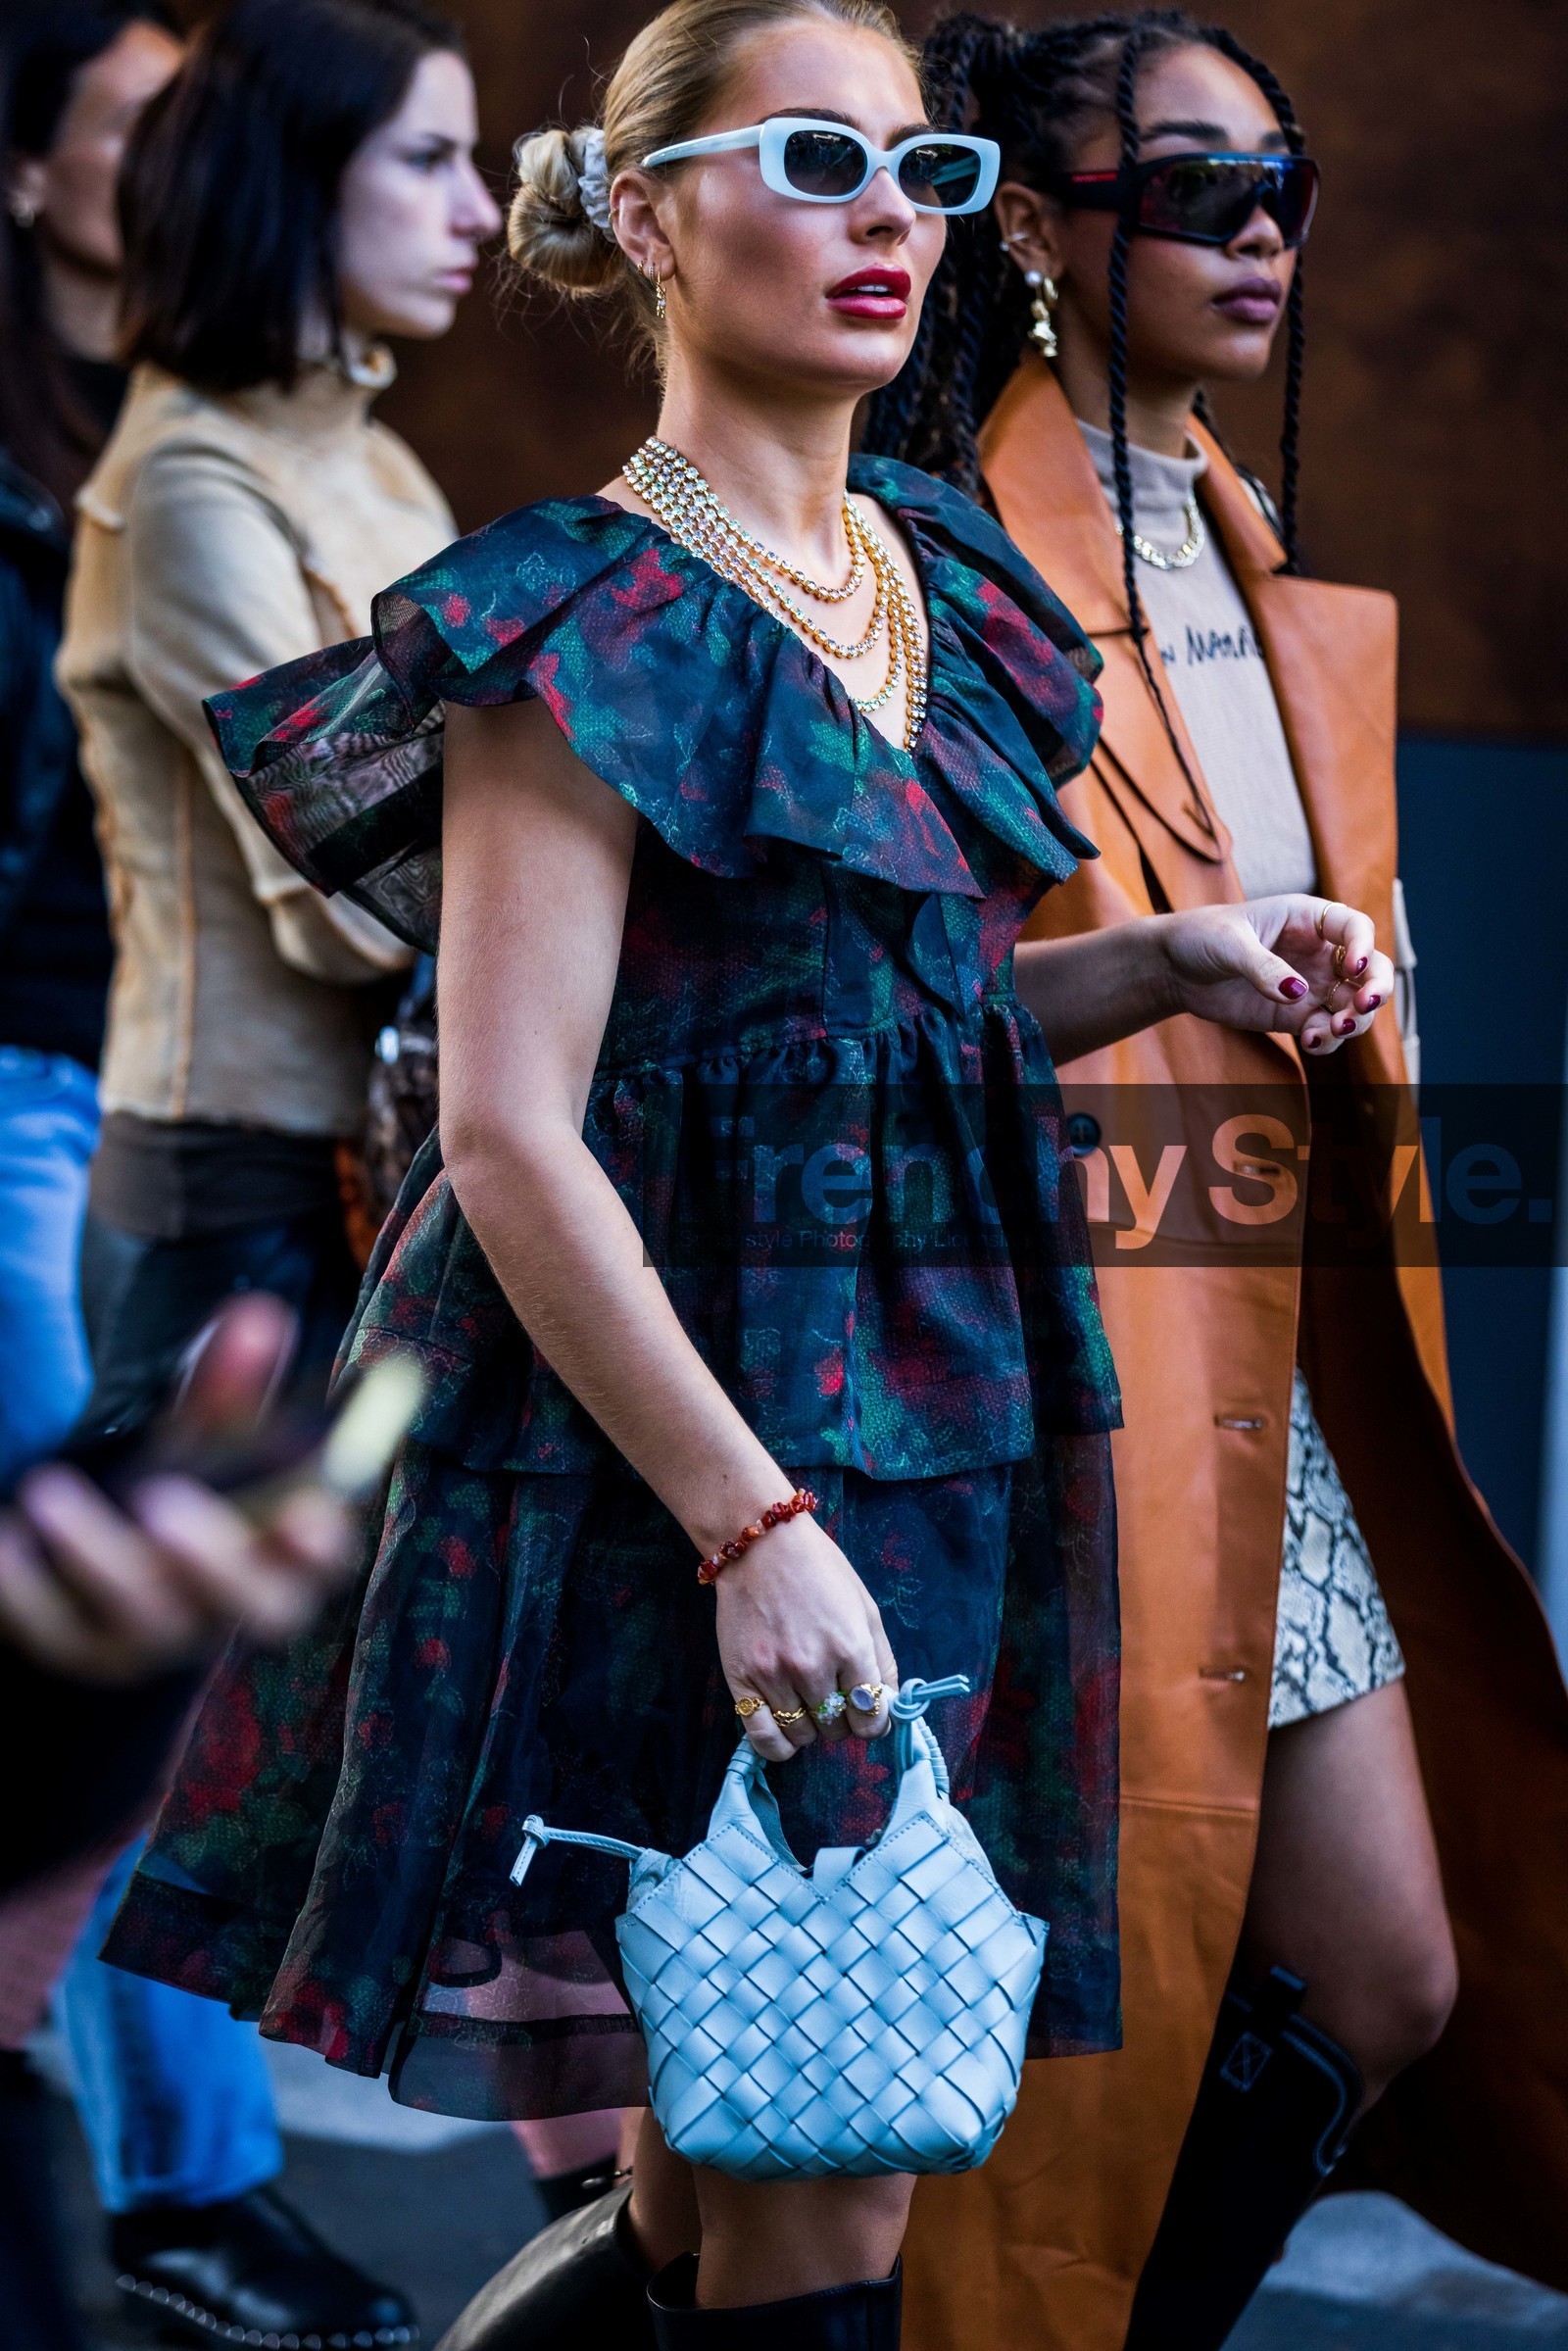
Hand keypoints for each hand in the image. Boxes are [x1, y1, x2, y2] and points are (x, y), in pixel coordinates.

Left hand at [0, 1296, 356, 1683]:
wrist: (105, 1583)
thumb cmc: (183, 1494)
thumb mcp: (208, 1441)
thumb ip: (234, 1386)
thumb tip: (258, 1315)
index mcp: (278, 1559)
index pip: (321, 1566)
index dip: (320, 1547)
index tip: (306, 1513)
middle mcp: (228, 1609)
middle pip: (248, 1608)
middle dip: (210, 1559)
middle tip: (160, 1499)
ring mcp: (156, 1639)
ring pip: (143, 1619)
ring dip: (96, 1556)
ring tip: (48, 1491)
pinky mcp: (82, 1650)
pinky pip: (55, 1635)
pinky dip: (25, 1592)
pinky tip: (5, 1541)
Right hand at [714, 1512, 897, 1764]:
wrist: (760, 1546)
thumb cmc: (819, 1571)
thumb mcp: (866, 1609)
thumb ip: (883, 1662)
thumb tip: (889, 1708)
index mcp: (850, 1647)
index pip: (872, 1718)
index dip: (874, 1721)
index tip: (867, 1712)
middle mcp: (813, 1666)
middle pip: (838, 1729)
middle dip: (842, 1719)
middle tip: (833, 1694)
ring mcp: (774, 1675)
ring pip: (804, 1735)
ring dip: (812, 1727)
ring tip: (807, 1701)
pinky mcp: (741, 1680)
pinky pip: (764, 1740)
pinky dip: (780, 1746)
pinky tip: (786, 1729)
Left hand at [1161, 895, 1393, 1054]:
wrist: (1174, 969)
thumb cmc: (1202, 938)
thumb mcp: (1230, 944)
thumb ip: (1262, 967)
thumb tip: (1297, 992)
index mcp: (1308, 919)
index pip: (1354, 927)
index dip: (1363, 946)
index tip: (1354, 966)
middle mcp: (1319, 952)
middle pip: (1370, 969)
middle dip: (1377, 988)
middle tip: (1362, 1005)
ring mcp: (1312, 985)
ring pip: (1353, 1005)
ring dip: (1354, 1020)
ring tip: (1333, 1030)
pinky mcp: (1295, 1016)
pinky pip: (1325, 1031)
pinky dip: (1326, 1040)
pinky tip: (1310, 1041)